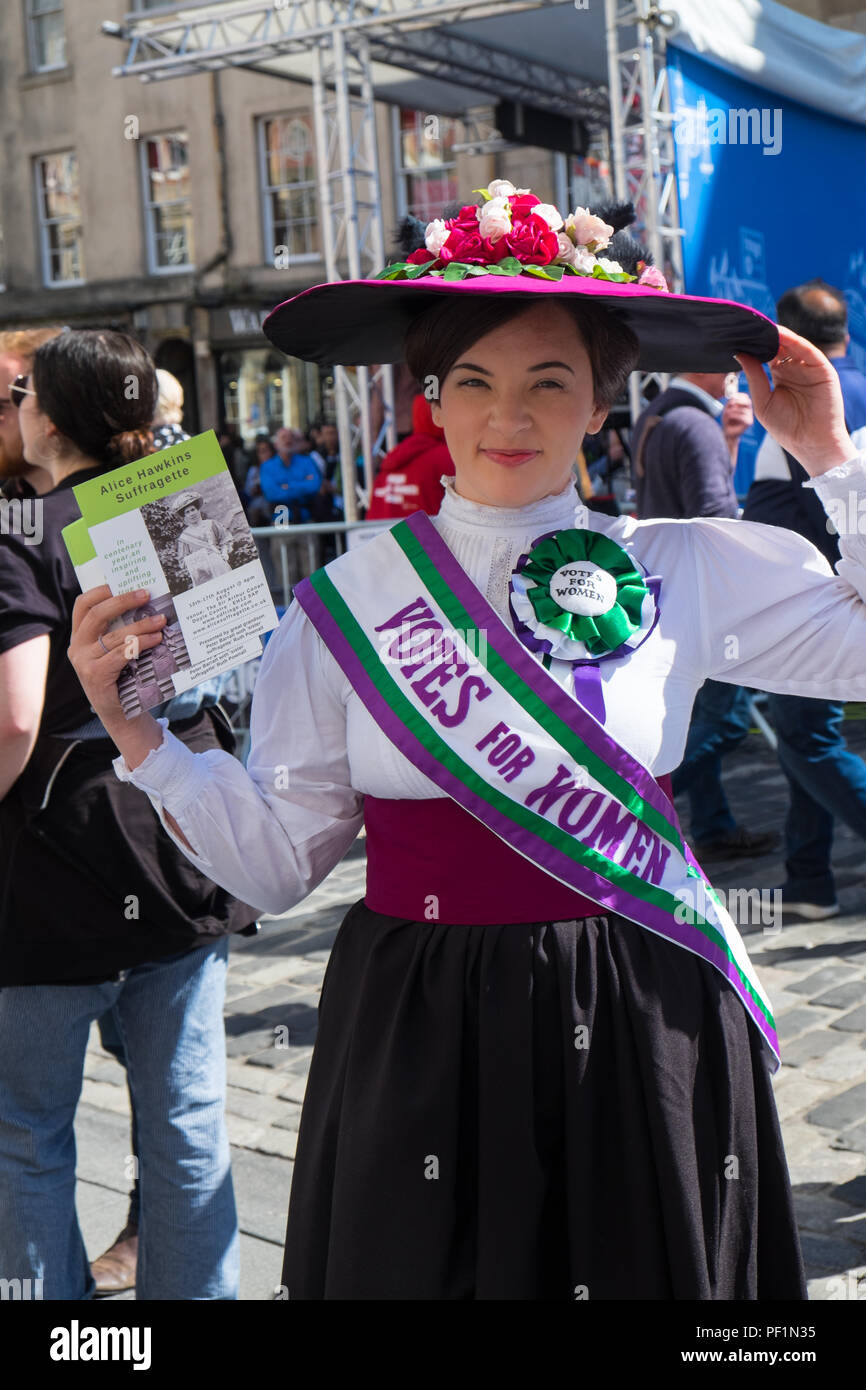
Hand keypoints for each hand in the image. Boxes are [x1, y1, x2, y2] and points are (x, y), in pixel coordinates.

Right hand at [68, 585, 166, 727]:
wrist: (120, 712)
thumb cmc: (122, 675)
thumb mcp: (116, 650)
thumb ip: (121, 630)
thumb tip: (147, 603)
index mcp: (80, 635)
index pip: (83, 605)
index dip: (100, 591)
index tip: (120, 582)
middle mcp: (77, 646)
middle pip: (97, 614)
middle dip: (123, 601)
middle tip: (146, 594)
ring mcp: (84, 662)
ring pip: (114, 636)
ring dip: (140, 625)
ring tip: (160, 620)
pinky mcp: (96, 676)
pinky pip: (120, 654)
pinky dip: (140, 644)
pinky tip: (156, 640)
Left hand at [721, 393, 752, 445]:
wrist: (728, 432)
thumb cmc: (728, 420)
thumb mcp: (727, 409)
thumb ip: (730, 402)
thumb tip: (733, 398)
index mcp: (744, 406)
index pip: (746, 397)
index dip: (740, 395)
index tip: (732, 396)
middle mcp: (749, 411)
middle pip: (748, 401)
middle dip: (739, 401)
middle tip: (731, 404)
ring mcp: (750, 417)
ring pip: (743, 410)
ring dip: (733, 411)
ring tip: (726, 414)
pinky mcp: (749, 423)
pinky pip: (742, 417)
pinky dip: (734, 416)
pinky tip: (730, 419)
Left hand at [736, 327, 854, 476]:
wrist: (811, 443)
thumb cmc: (787, 428)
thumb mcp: (763, 401)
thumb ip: (754, 376)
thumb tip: (739, 354)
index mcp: (780, 376)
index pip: (766, 354)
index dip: (754, 346)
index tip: (737, 335)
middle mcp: (795, 369)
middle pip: (778, 346)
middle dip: (763, 337)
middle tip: (746, 325)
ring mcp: (809, 368)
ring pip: (792, 345)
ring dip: (777, 335)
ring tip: (760, 325)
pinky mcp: (822, 369)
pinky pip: (807, 350)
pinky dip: (793, 340)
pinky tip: (779, 334)